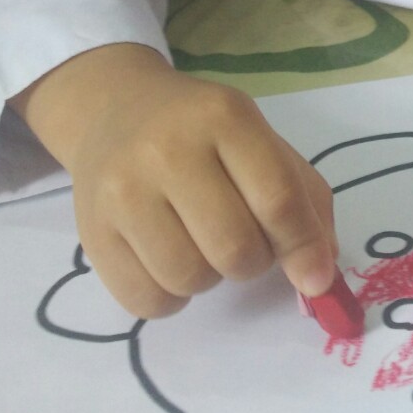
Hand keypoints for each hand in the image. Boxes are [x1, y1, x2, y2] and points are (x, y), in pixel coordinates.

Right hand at [10, 46, 338, 318]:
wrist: (116, 111)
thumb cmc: (204, 132)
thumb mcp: (261, 142)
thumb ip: (304, 200)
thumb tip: (320, 273)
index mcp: (225, 118)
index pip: (277, 197)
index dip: (303, 246)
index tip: (316, 280)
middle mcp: (168, 149)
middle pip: (235, 248)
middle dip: (254, 262)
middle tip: (246, 243)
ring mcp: (123, 191)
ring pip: (190, 278)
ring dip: (211, 278)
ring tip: (202, 244)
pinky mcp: (92, 232)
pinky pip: (146, 301)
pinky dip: (171, 297)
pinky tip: (170, 260)